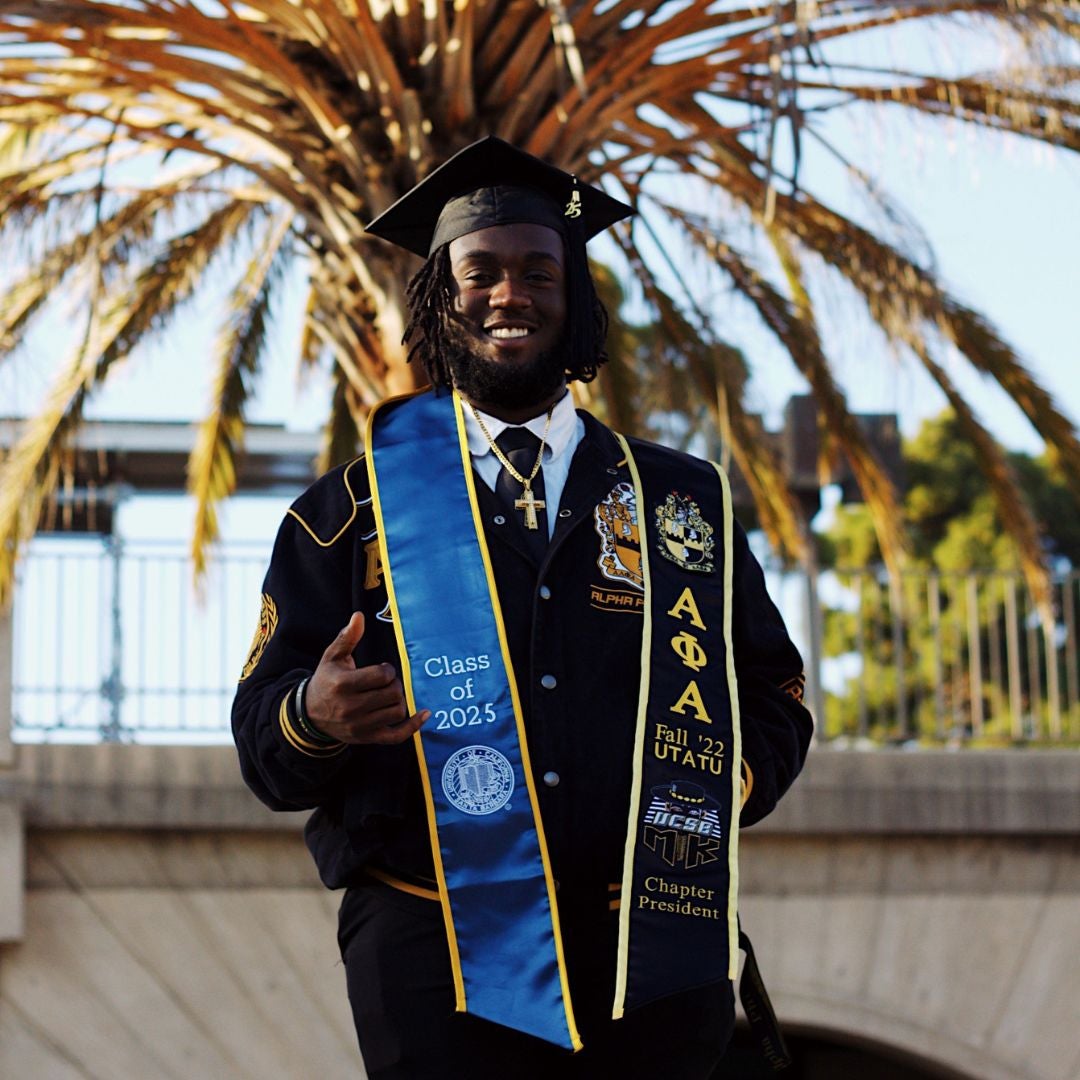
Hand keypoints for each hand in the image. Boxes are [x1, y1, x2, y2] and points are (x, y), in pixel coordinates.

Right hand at [304, 612, 428, 744]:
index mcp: (343, 684)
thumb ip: (347, 637)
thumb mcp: (332, 657)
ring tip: (390, 694)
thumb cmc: (326, 680)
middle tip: (387, 682)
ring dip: (399, 700)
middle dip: (395, 683)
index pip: (382, 676)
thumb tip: (359, 616)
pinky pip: (396, 736)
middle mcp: (350, 708)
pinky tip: (425, 714)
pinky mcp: (366, 738)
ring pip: (397, 711)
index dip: (388, 670)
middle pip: (393, 694)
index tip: (383, 669)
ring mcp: (359, 726)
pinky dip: (413, 726)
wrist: (309, 714)